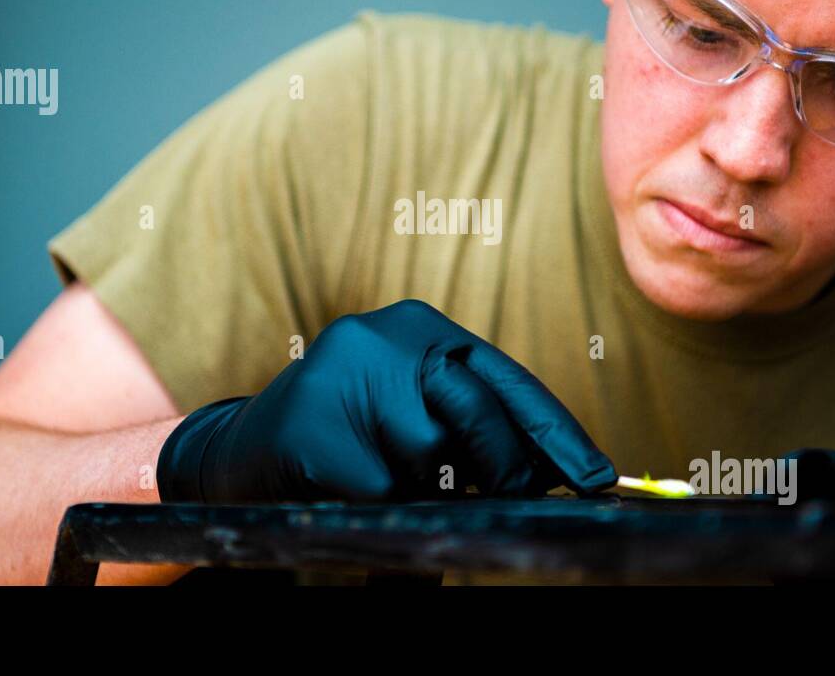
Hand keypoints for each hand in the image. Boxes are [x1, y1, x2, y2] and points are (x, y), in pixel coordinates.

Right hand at [157, 299, 617, 502]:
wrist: (237, 451)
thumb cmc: (345, 436)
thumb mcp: (411, 411)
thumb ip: (470, 425)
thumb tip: (544, 470)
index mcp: (418, 328)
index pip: (505, 378)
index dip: (555, 431)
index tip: (598, 478)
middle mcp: (381, 337)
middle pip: (475, 415)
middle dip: (500, 468)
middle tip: (498, 495)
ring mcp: (340, 376)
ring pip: (428, 458)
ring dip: (421, 488)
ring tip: (377, 472)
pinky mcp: (309, 427)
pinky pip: (380, 492)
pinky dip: (377, 507)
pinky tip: (344, 486)